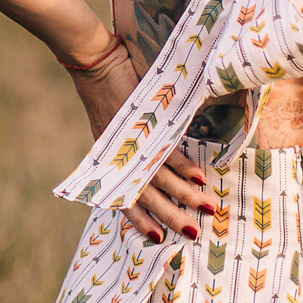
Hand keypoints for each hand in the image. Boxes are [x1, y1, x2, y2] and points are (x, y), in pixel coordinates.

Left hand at [64, 41, 216, 243]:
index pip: (124, 197)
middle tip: (193, 234)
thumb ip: (134, 144)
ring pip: (160, 178)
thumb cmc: (109, 90)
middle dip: (171, 216)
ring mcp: (132, 142)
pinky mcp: (144, 126)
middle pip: (146, 195)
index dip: (139, 219)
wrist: (95, 63)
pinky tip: (201, 179)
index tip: (156, 239)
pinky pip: (167, 152)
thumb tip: (158, 160)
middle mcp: (119, 156)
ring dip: (186, 195)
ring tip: (207, 208)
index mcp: (111, 159)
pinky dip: (185, 167)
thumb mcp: (119, 126)